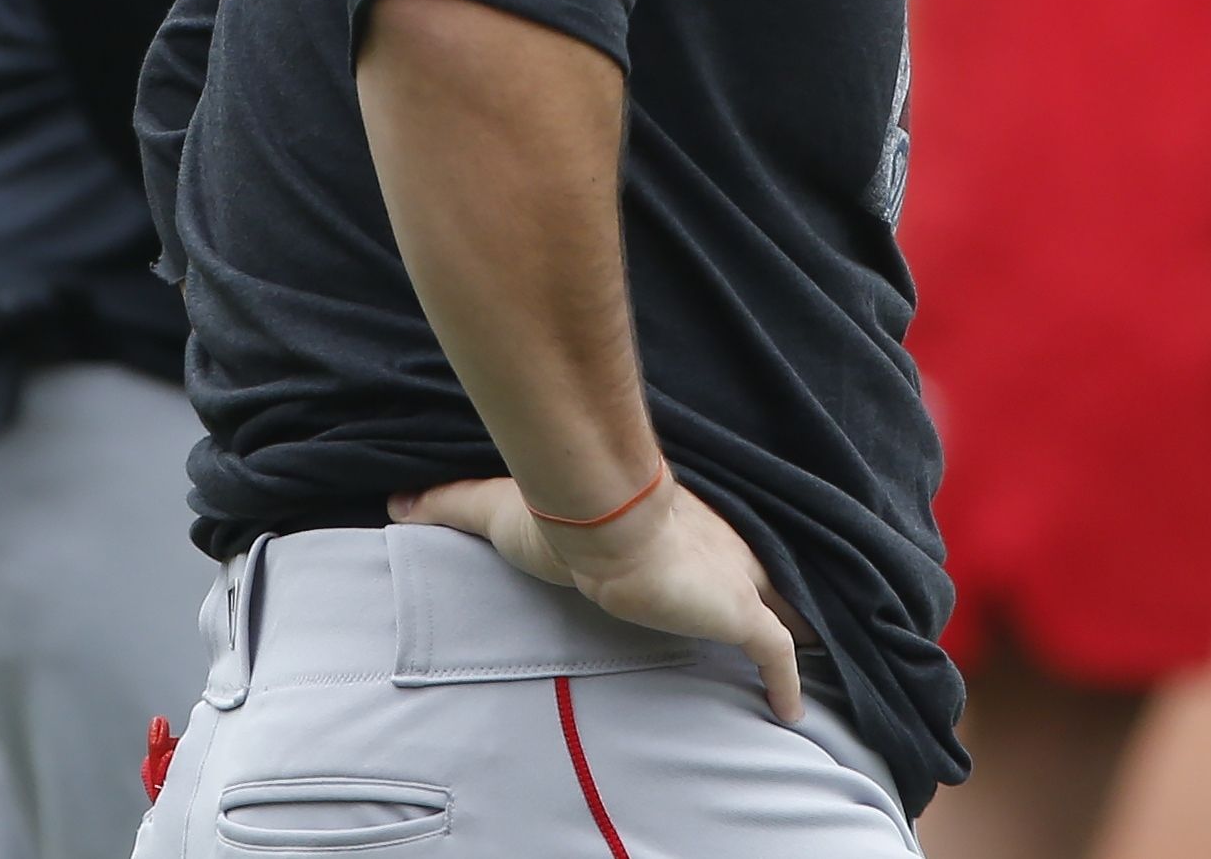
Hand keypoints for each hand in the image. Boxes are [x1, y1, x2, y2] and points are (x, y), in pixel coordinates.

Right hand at [392, 473, 810, 723]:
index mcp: (671, 523)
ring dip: (796, 630)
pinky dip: (787, 677)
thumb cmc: (557, 510)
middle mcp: (712, 548)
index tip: (716, 583)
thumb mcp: (495, 508)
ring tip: (812, 657)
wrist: (596, 515)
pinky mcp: (736, 610)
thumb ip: (449, 505)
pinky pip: (778, 649)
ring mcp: (730, 578)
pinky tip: (790, 706)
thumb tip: (397, 504)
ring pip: (782, 607)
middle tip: (780, 617)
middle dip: (767, 594)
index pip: (701, 542)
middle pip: (757, 571)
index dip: (714, 561)